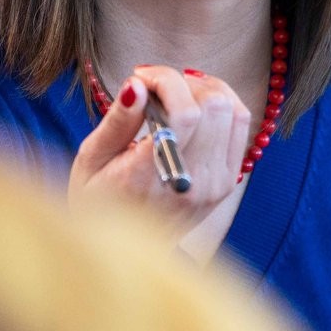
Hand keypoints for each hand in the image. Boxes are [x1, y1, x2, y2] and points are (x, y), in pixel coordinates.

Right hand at [69, 65, 249, 239]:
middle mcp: (193, 183)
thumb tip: (138, 84)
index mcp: (152, 179)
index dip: (166, 81)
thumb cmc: (98, 203)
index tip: (140, 76)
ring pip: (232, 111)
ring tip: (174, 92)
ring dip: (204, 89)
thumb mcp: (91, 162)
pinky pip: (240, 127)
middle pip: (214, 106)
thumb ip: (116, 122)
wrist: (124, 253)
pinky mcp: (226, 184)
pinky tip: (194, 104)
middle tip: (153, 84)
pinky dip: (221, 104)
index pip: (185, 113)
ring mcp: (215, 185)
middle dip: (183, 81)